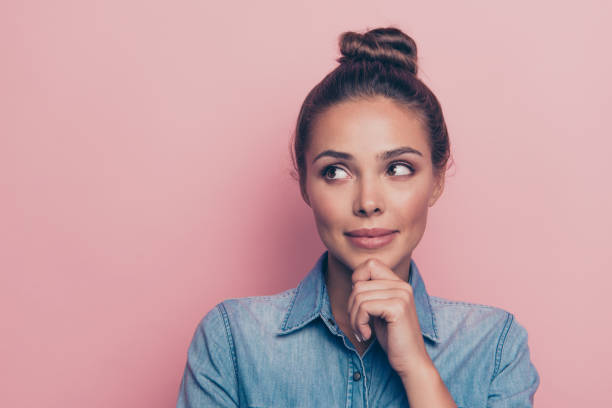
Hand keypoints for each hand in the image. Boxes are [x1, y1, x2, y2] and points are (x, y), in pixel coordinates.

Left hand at [347, 258, 431, 376]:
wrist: (410, 361)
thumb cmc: (392, 338)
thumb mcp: (379, 310)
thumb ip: (371, 293)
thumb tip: (354, 281)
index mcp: (399, 284)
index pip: (370, 264)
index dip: (357, 280)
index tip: (359, 304)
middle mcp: (402, 286)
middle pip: (359, 284)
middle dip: (351, 307)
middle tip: (359, 324)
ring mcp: (401, 295)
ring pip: (358, 296)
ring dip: (354, 318)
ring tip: (362, 331)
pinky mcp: (397, 308)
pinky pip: (364, 307)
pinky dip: (359, 323)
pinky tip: (367, 334)